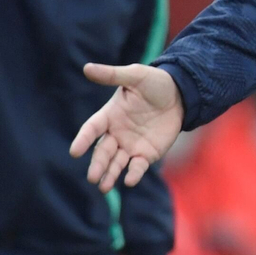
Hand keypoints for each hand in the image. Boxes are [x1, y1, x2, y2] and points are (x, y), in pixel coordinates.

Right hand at [71, 63, 183, 191]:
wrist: (180, 95)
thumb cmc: (154, 83)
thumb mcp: (135, 75)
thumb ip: (112, 75)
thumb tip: (87, 68)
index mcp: (109, 115)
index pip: (92, 129)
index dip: (83, 139)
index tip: (75, 152)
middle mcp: (116, 133)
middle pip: (103, 151)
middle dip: (97, 164)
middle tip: (92, 176)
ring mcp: (130, 145)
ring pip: (116, 163)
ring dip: (109, 174)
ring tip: (103, 187)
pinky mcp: (146, 154)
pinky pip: (137, 166)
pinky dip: (133, 174)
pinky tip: (129, 180)